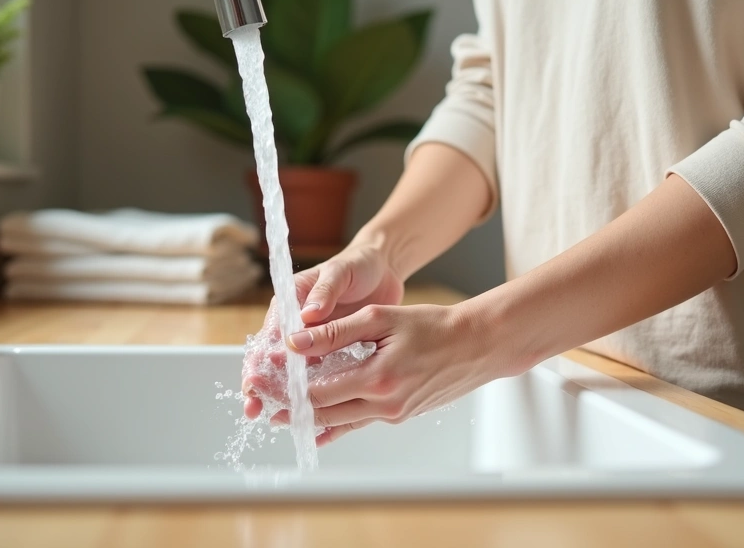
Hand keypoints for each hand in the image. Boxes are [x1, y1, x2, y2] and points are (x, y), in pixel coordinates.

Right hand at [241, 243, 404, 419]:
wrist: (382, 269)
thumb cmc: (357, 265)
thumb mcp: (340, 272)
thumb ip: (324, 291)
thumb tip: (307, 315)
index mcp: (290, 303)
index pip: (268, 335)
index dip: (259, 360)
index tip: (254, 380)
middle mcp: (297, 325)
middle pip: (273, 359)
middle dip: (262, 384)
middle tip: (255, 408)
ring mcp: (315, 341)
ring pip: (293, 373)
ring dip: (285, 394)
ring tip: (278, 417)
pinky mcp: (333, 352)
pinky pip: (320, 375)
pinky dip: (314, 393)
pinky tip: (311, 413)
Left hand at [274, 302, 527, 445]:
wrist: (476, 346)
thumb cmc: (433, 326)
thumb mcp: (381, 318)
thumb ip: (335, 332)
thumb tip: (296, 341)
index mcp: (378, 378)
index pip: (319, 391)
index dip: (290, 388)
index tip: (269, 380)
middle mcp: (385, 404)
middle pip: (325, 413)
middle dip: (294, 408)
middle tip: (267, 401)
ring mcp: (393, 414)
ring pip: (341, 422)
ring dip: (312, 417)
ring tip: (284, 412)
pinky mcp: (400, 415)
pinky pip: (360, 422)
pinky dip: (337, 421)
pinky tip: (319, 425)